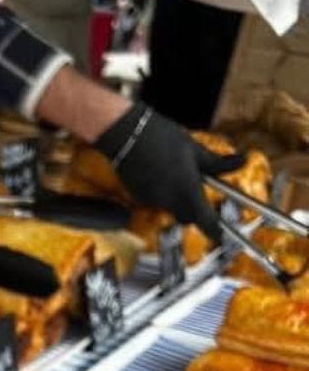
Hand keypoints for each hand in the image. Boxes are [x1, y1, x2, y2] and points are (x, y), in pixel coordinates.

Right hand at [96, 104, 244, 240]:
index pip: (204, 219)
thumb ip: (217, 163)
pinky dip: (162, 191)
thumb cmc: (162, 138)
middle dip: (194, 210)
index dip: (214, 230)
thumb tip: (241, 162)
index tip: (221, 235)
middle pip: (187, 216)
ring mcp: (151, 201)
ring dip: (176, 197)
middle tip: (198, 191)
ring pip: (171, 207)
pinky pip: (156, 200)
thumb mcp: (194, 149)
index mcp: (186, 190)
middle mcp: (168, 201)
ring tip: (174, 172)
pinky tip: (158, 172)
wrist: (127, 135)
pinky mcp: (139, 196)